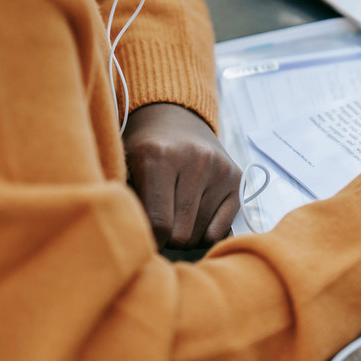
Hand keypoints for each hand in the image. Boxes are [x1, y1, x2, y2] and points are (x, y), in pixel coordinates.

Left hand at [123, 103, 241, 248]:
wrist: (176, 118)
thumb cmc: (144, 150)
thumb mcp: (123, 167)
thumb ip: (126, 202)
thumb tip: (135, 242)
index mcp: (159, 155)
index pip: (159, 223)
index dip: (148, 241)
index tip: (142, 240)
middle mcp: (195, 160)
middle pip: (181, 233)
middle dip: (167, 239)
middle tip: (158, 227)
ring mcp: (220, 170)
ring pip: (200, 235)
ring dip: (185, 236)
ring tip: (174, 220)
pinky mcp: (237, 180)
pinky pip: (220, 231)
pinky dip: (205, 233)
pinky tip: (194, 220)